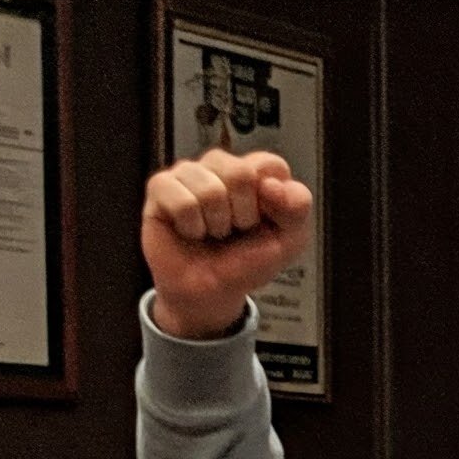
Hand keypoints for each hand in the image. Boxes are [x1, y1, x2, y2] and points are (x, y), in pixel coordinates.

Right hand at [141, 149, 312, 340]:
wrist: (211, 294)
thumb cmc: (246, 263)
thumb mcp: (288, 241)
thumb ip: (297, 209)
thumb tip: (271, 185)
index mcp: (255, 174)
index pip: (271, 165)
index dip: (274, 200)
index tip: (266, 222)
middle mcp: (221, 167)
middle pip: (240, 172)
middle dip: (244, 215)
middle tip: (235, 230)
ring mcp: (190, 174)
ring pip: (209, 188)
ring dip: (216, 224)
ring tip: (213, 232)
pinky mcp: (161, 187)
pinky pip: (181, 200)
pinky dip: (191, 226)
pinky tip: (191, 231)